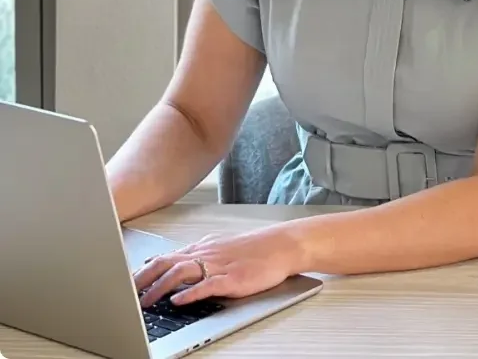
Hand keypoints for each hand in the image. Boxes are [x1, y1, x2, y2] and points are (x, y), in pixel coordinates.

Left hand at [133, 224, 304, 306]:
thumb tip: (172, 265)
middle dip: (142, 279)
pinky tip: (177, 301)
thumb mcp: (219, 249)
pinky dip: (189, 293)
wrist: (282, 245)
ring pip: (181, 272)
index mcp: (201, 248)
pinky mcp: (232, 279)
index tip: (126, 281)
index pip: (164, 256)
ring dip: (159, 287)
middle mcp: (205, 254)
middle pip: (166, 262)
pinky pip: (206, 285)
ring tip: (145, 302)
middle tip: (125, 293)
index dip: (142, 270)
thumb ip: (196, 257)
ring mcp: (218, 265)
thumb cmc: (254, 249)